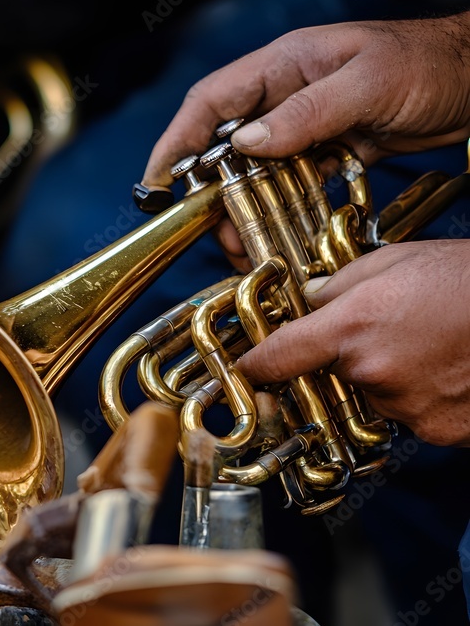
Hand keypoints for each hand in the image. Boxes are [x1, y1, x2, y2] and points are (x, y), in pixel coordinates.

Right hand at [141, 11, 469, 267]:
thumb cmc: (429, 64)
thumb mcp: (366, 83)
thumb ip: (304, 113)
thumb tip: (244, 146)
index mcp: (283, 65)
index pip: (210, 102)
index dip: (176, 141)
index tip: (157, 181)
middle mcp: (286, 94)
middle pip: (226, 142)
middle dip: (210, 188)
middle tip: (206, 227)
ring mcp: (307, 122)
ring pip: (257, 169)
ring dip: (245, 206)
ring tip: (240, 243)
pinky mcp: (329, 147)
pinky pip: (292, 182)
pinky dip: (281, 208)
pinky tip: (277, 233)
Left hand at [236, 240, 469, 446]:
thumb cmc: (469, 279)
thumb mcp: (397, 259)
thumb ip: (339, 283)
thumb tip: (309, 300)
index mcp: (352, 328)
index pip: (277, 358)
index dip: (255, 365)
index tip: (245, 371)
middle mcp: (371, 374)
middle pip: (331, 377)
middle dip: (348, 358)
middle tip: (394, 329)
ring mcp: (406, 408)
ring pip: (373, 396)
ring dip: (388, 376)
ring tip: (431, 342)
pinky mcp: (439, 432)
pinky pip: (411, 415)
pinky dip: (423, 394)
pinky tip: (449, 365)